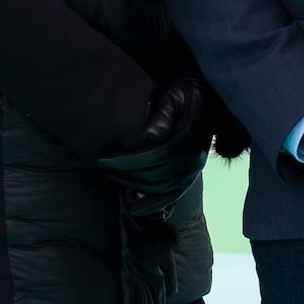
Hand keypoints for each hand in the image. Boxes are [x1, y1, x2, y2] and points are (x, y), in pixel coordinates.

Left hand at [100, 79, 211, 199]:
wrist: (203, 97)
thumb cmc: (182, 93)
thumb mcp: (172, 96)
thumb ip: (162, 115)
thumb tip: (151, 136)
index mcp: (187, 140)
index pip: (151, 157)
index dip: (125, 161)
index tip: (102, 160)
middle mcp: (192, 161)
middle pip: (152, 175)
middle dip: (123, 173)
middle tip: (100, 168)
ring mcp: (192, 171)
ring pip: (158, 187)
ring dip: (132, 185)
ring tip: (111, 177)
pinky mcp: (189, 176)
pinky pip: (171, 197)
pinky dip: (153, 205)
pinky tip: (135, 210)